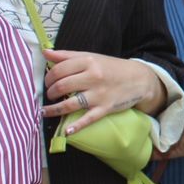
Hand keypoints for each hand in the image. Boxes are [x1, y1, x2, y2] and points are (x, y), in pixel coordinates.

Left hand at [42, 50, 164, 133]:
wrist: (138, 79)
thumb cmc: (111, 68)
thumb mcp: (91, 57)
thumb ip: (67, 55)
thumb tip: (45, 52)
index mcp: (88, 61)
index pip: (59, 70)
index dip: (48, 77)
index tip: (47, 82)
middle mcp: (93, 77)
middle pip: (62, 86)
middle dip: (50, 92)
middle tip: (49, 95)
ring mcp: (99, 94)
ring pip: (70, 104)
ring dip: (54, 109)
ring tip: (45, 111)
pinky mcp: (105, 108)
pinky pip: (88, 119)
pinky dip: (77, 126)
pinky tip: (66, 131)